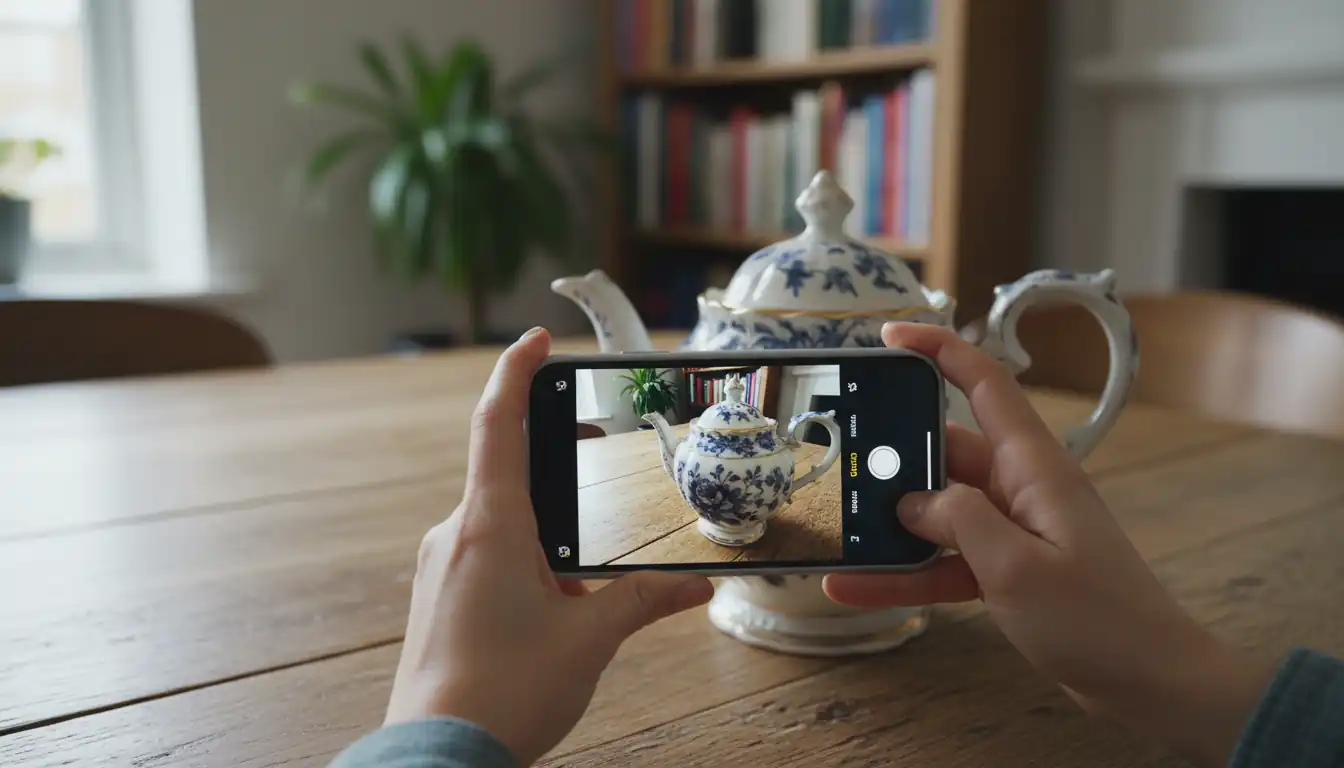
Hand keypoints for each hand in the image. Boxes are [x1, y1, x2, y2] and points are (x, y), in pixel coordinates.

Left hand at [385, 327, 713, 765]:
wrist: (436, 757)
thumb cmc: (505, 694)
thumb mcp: (590, 640)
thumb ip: (645, 601)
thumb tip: (698, 585)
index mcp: (490, 525)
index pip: (497, 423)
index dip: (516, 373)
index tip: (536, 341)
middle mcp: (456, 534)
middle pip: (504, 466)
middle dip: (553, 453)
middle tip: (596, 448)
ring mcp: (441, 566)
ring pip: (497, 517)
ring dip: (543, 519)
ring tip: (585, 557)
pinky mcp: (439, 597)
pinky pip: (484, 552)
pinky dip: (523, 554)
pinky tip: (553, 600)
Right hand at [824, 322, 1276, 766]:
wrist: (1147, 680)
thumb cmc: (1097, 617)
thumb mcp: (1017, 567)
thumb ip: (959, 522)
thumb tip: (911, 502)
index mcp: (1034, 466)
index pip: (984, 384)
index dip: (939, 349)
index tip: (889, 335)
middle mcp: (1020, 487)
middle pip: (944, 451)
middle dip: (892, 454)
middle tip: (837, 459)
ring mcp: (1012, 529)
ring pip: (936, 512)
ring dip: (890, 525)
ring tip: (836, 529)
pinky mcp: (1005, 569)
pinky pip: (942, 561)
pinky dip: (903, 573)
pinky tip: (853, 587)